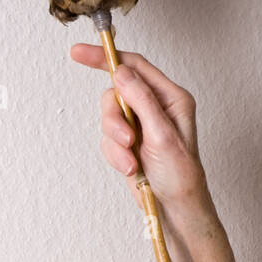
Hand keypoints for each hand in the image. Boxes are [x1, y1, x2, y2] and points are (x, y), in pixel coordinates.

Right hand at [70, 44, 208, 207]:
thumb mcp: (163, 134)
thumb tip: (121, 71)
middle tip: (125, 138)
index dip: (107, 56)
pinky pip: (107, 138)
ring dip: (116, 140)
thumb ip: (141, 100)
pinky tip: (130, 167)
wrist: (173, 208)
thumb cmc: (181, 175)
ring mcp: (140, 124)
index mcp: (171, 97)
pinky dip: (115, 154)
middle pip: (117, 93)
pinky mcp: (127, 141)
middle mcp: (155, 107)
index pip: (135, 66)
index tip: (80, 53)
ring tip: (131, 159)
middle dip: (115, 118)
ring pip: (109, 116)